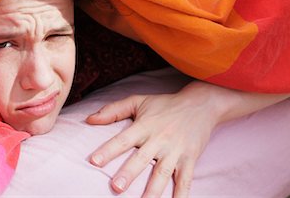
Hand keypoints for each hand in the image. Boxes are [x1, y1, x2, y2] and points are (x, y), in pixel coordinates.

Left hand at [86, 81, 220, 197]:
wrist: (200, 105)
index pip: (123, 139)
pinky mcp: (190, 159)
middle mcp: (159, 139)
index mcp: (144, 126)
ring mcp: (176, 151)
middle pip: (142, 159)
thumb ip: (113, 110)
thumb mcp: (138, 101)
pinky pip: (185, 180)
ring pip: (163, 173)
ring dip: (153, 189)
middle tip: (116, 187)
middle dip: (129, 173)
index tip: (94, 161)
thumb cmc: (165, 104)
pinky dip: (181, 195)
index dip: (108, 150)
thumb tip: (89, 119)